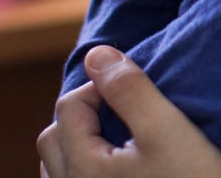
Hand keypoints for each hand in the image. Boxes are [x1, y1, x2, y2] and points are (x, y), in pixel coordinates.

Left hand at [39, 46, 220, 177]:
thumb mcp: (167, 129)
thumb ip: (129, 89)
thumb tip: (96, 54)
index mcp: (83, 168)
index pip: (69, 106)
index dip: (101, 86)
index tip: (139, 91)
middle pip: (54, 138)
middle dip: (84, 113)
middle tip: (126, 110)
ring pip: (60, 166)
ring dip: (81, 142)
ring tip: (121, 137)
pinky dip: (88, 167)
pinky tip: (119, 165)